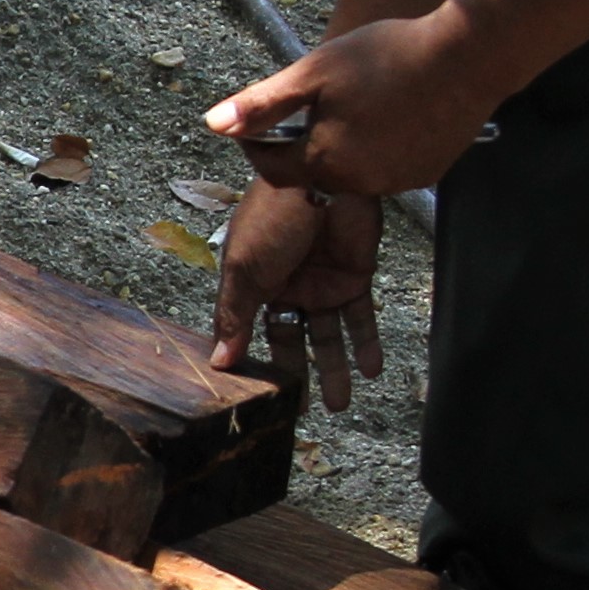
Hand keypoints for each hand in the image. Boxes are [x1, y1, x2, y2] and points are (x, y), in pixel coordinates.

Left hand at [207, 6, 503, 199]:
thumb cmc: (387, 56)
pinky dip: (380, 148)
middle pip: (314, 171)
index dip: (256, 144)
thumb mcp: (313, 73)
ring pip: (352, 171)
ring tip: (357, 103)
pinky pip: (389, 168)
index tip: (253, 124)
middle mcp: (360, 184)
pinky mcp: (429, 173)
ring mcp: (399, 182)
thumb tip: (212, 124)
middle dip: (304, 143)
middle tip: (313, 103)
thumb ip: (262, 105)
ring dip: (344, 146)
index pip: (271, 168)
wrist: (468, 55)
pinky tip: (391, 113)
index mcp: (324, 162)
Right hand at [212, 180, 385, 412]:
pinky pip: (361, 317)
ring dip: (334, 368)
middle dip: (297, 374)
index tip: (258, 396)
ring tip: (339, 404)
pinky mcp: (354, 276)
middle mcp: (286, 285)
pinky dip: (366, 343)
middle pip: (291, 338)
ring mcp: (321, 282)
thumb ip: (233, 317)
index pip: (248, 329)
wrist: (325, 178)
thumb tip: (218, 362)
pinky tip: (370, 370)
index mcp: (252, 282)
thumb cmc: (275, 214)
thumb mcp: (244, 269)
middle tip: (302, 411)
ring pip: (328, 335)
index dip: (253, 360)